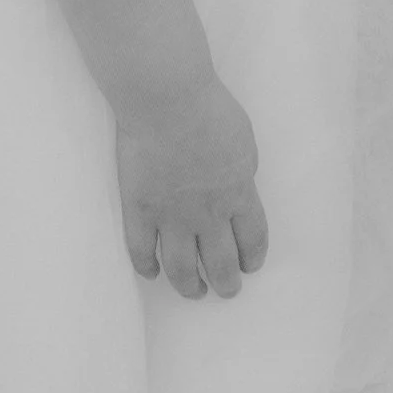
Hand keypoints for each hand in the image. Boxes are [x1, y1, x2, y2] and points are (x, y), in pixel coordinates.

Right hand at [116, 78, 267, 300]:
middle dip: (227, 284)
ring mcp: (171, 215)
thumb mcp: (244, 141)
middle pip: (222, 264)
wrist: (167, 101)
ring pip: (182, 268)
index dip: (252, 259)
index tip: (250, 266)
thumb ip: (243, 171)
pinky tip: (151, 274)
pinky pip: (141, 251)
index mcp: (239, 194)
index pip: (253, 240)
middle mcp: (208, 214)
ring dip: (191, 286)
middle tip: (227, 290)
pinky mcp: (139, 209)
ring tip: (195, 291)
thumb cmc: (209, 109)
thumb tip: (240, 189)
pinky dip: (147, 267)